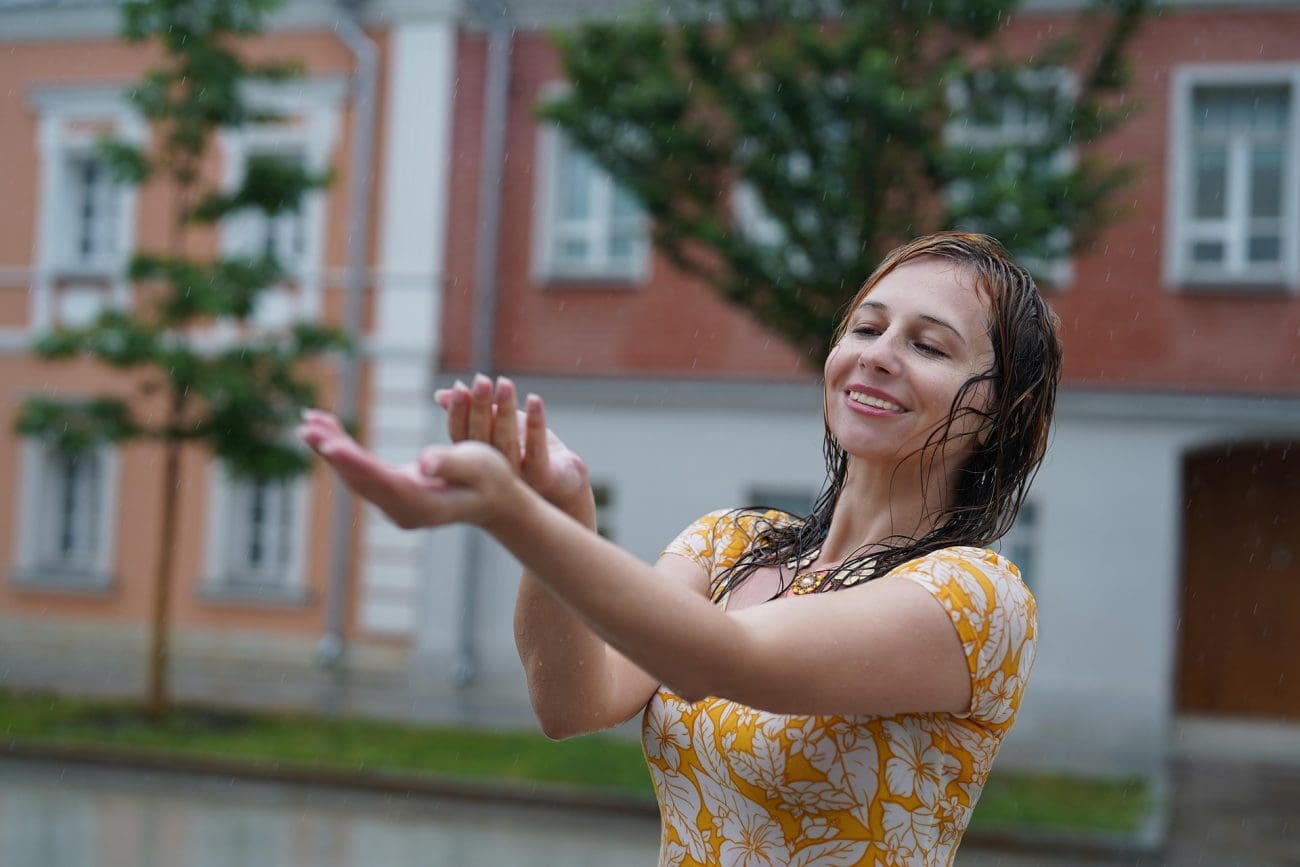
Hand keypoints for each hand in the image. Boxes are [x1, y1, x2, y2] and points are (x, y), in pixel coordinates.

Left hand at [297, 409, 519, 529]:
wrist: (495, 500)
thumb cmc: (491, 479)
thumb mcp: (478, 465)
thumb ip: (450, 463)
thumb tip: (423, 463)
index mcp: (422, 504)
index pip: (381, 482)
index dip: (354, 463)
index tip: (330, 445)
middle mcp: (402, 511)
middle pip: (359, 480)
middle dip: (332, 451)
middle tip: (307, 425)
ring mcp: (394, 506)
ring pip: (355, 477)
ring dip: (331, 448)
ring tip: (309, 421)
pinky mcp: (391, 495)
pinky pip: (361, 473)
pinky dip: (343, 451)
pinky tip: (329, 431)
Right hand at [435, 374, 589, 508]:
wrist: (562, 481)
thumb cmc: (526, 450)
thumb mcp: (498, 427)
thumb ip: (473, 412)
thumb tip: (440, 395)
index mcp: (476, 460)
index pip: (460, 435)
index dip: (459, 411)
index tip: (460, 386)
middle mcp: (492, 473)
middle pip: (482, 437)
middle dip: (481, 406)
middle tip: (482, 380)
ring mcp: (517, 479)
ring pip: (507, 442)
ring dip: (505, 411)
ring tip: (505, 384)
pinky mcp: (542, 478)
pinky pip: (536, 451)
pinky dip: (535, 424)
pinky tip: (534, 400)